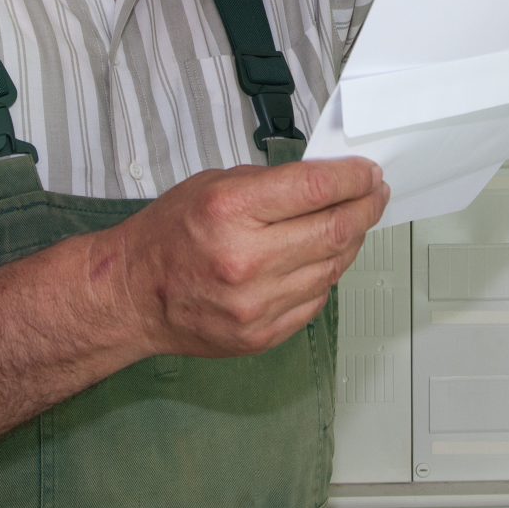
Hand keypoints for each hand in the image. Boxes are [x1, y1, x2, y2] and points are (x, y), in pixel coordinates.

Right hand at [107, 157, 388, 356]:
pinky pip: (317, 299)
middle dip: (367, 207)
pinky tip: (321, 258)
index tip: (369, 173)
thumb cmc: (170, 235)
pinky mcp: (262, 334)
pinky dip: (326, 274)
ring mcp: (255, 304)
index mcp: (230, 211)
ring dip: (352, 240)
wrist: (132, 296)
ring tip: (352, 223)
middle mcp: (245, 260)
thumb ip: (274, 182)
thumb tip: (332, 180)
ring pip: (333, 267)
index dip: (354, 177)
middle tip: (375, 195)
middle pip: (335, 229)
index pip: (317, 189)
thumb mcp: (215, 185)